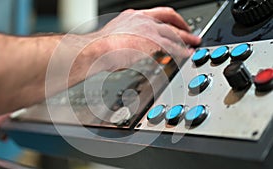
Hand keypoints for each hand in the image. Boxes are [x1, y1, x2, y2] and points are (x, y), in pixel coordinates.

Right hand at [80, 7, 200, 71]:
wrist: (96, 50)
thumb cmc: (100, 47)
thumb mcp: (116, 37)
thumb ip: (127, 40)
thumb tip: (131, 49)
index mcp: (132, 16)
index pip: (157, 14)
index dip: (169, 19)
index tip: (174, 24)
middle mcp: (142, 19)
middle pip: (169, 18)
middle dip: (182, 25)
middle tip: (190, 32)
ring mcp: (148, 30)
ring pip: (173, 32)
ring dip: (186, 38)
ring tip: (194, 43)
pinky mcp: (152, 42)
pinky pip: (172, 45)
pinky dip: (181, 50)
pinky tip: (186, 54)